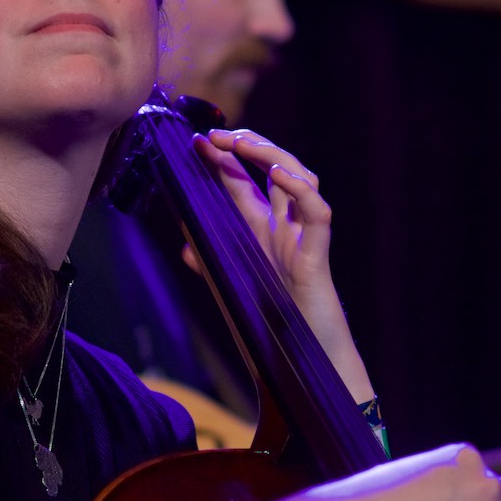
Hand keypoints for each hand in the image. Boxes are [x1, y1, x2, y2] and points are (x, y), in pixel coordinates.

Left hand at [191, 128, 373, 401]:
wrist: (302, 365)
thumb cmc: (273, 327)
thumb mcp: (232, 286)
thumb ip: (210, 264)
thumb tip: (183, 248)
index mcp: (264, 232)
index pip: (245, 182)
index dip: (225, 158)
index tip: (197, 142)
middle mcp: (285, 228)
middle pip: (274, 169)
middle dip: (248, 146)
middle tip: (217, 135)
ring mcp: (303, 239)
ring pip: (300, 180)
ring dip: (272, 156)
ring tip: (243, 143)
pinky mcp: (317, 257)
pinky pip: (318, 214)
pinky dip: (301, 191)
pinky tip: (279, 175)